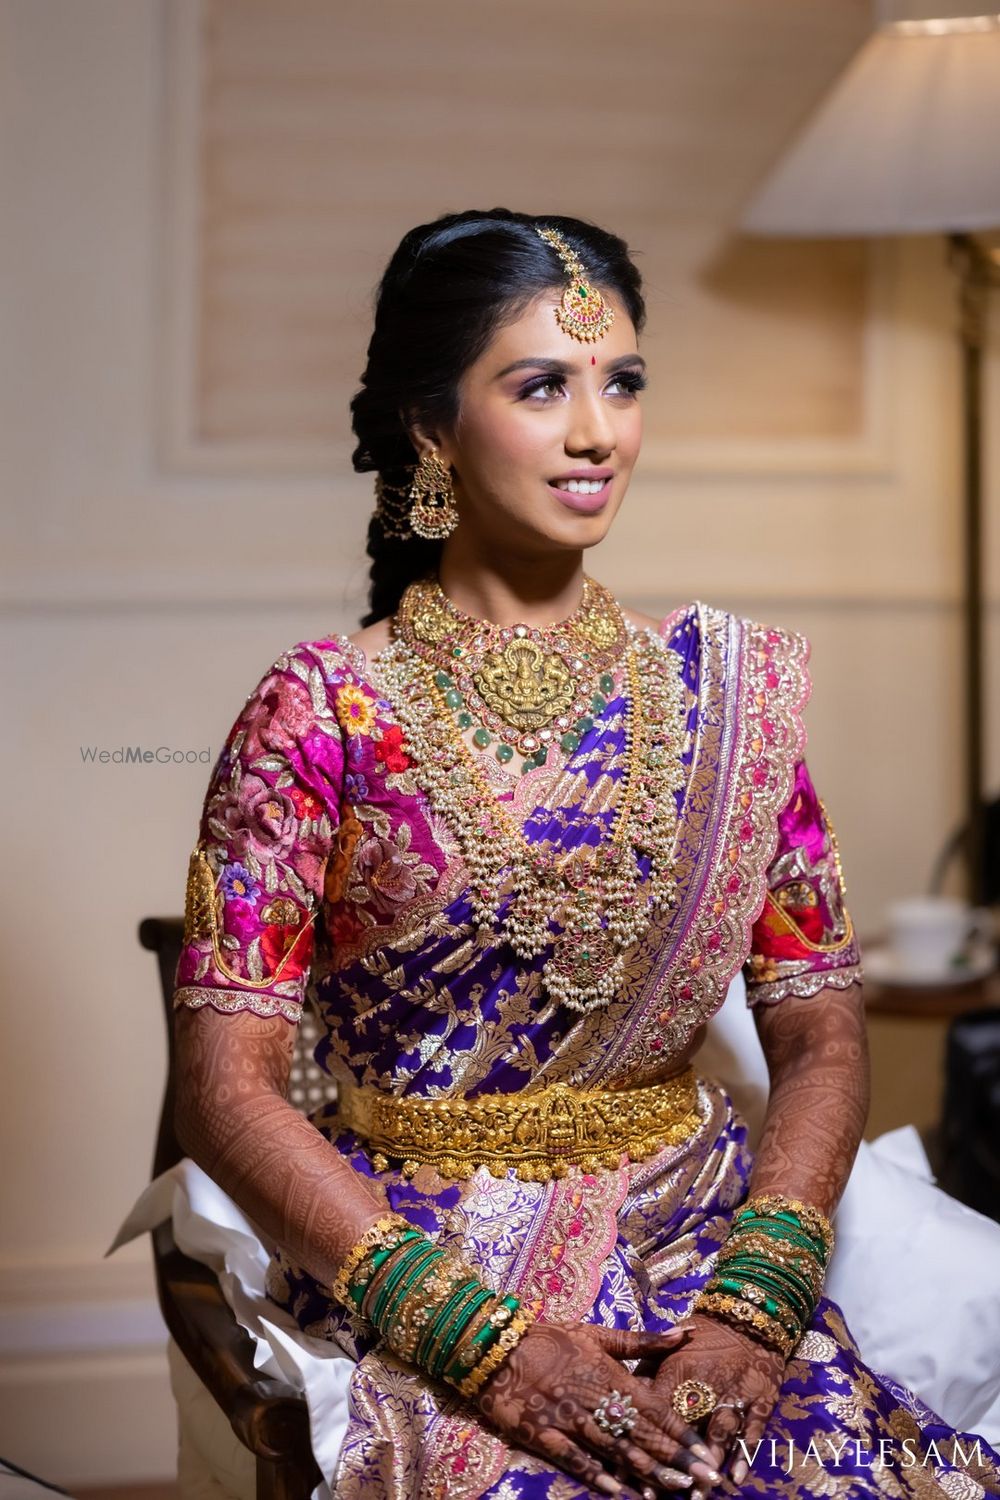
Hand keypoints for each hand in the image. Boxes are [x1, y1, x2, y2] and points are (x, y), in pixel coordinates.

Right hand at [472, 1319, 728, 1497]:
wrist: (495, 1343)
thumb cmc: (549, 1337)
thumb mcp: (595, 1333)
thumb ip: (640, 1341)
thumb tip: (683, 1333)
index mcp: (609, 1373)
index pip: (655, 1407)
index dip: (683, 1432)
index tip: (708, 1451)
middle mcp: (593, 1398)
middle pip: (642, 1433)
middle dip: (677, 1458)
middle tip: (708, 1480)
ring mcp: (568, 1417)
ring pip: (615, 1448)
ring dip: (648, 1471)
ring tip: (678, 1489)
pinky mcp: (542, 1433)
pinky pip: (574, 1458)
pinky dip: (597, 1475)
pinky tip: (620, 1492)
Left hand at [645, 1314, 784, 1492]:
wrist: (746, 1319)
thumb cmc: (701, 1338)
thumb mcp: (668, 1350)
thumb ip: (645, 1373)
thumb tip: (620, 1399)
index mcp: (676, 1370)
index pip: (656, 1413)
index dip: (644, 1443)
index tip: (632, 1474)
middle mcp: (704, 1384)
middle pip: (687, 1429)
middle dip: (676, 1461)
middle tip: (665, 1491)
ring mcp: (734, 1393)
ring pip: (719, 1431)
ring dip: (708, 1462)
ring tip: (699, 1492)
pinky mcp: (760, 1399)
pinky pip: (753, 1428)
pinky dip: (745, 1451)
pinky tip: (736, 1475)